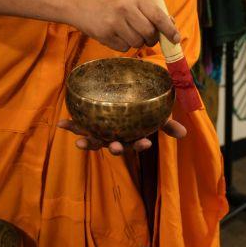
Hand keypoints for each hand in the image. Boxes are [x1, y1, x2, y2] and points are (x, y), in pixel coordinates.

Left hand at [57, 118, 186, 154]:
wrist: (130, 98)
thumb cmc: (144, 110)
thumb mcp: (158, 116)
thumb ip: (168, 124)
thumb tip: (185, 134)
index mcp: (132, 137)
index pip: (137, 144)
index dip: (140, 146)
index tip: (147, 143)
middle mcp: (116, 138)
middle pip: (115, 146)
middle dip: (115, 148)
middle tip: (117, 147)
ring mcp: (101, 133)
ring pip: (95, 141)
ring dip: (87, 142)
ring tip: (80, 143)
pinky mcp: (89, 125)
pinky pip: (79, 126)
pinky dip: (70, 126)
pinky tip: (60, 123)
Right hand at [69, 0, 180, 51]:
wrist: (76, 0)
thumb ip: (147, 8)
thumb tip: (170, 24)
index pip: (159, 16)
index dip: (170, 30)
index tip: (176, 38)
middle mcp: (125, 9)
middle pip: (149, 33)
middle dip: (152, 39)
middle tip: (148, 38)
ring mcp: (114, 23)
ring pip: (137, 43)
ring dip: (137, 42)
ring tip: (127, 32)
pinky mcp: (104, 35)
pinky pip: (123, 48)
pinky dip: (123, 45)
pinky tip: (115, 34)